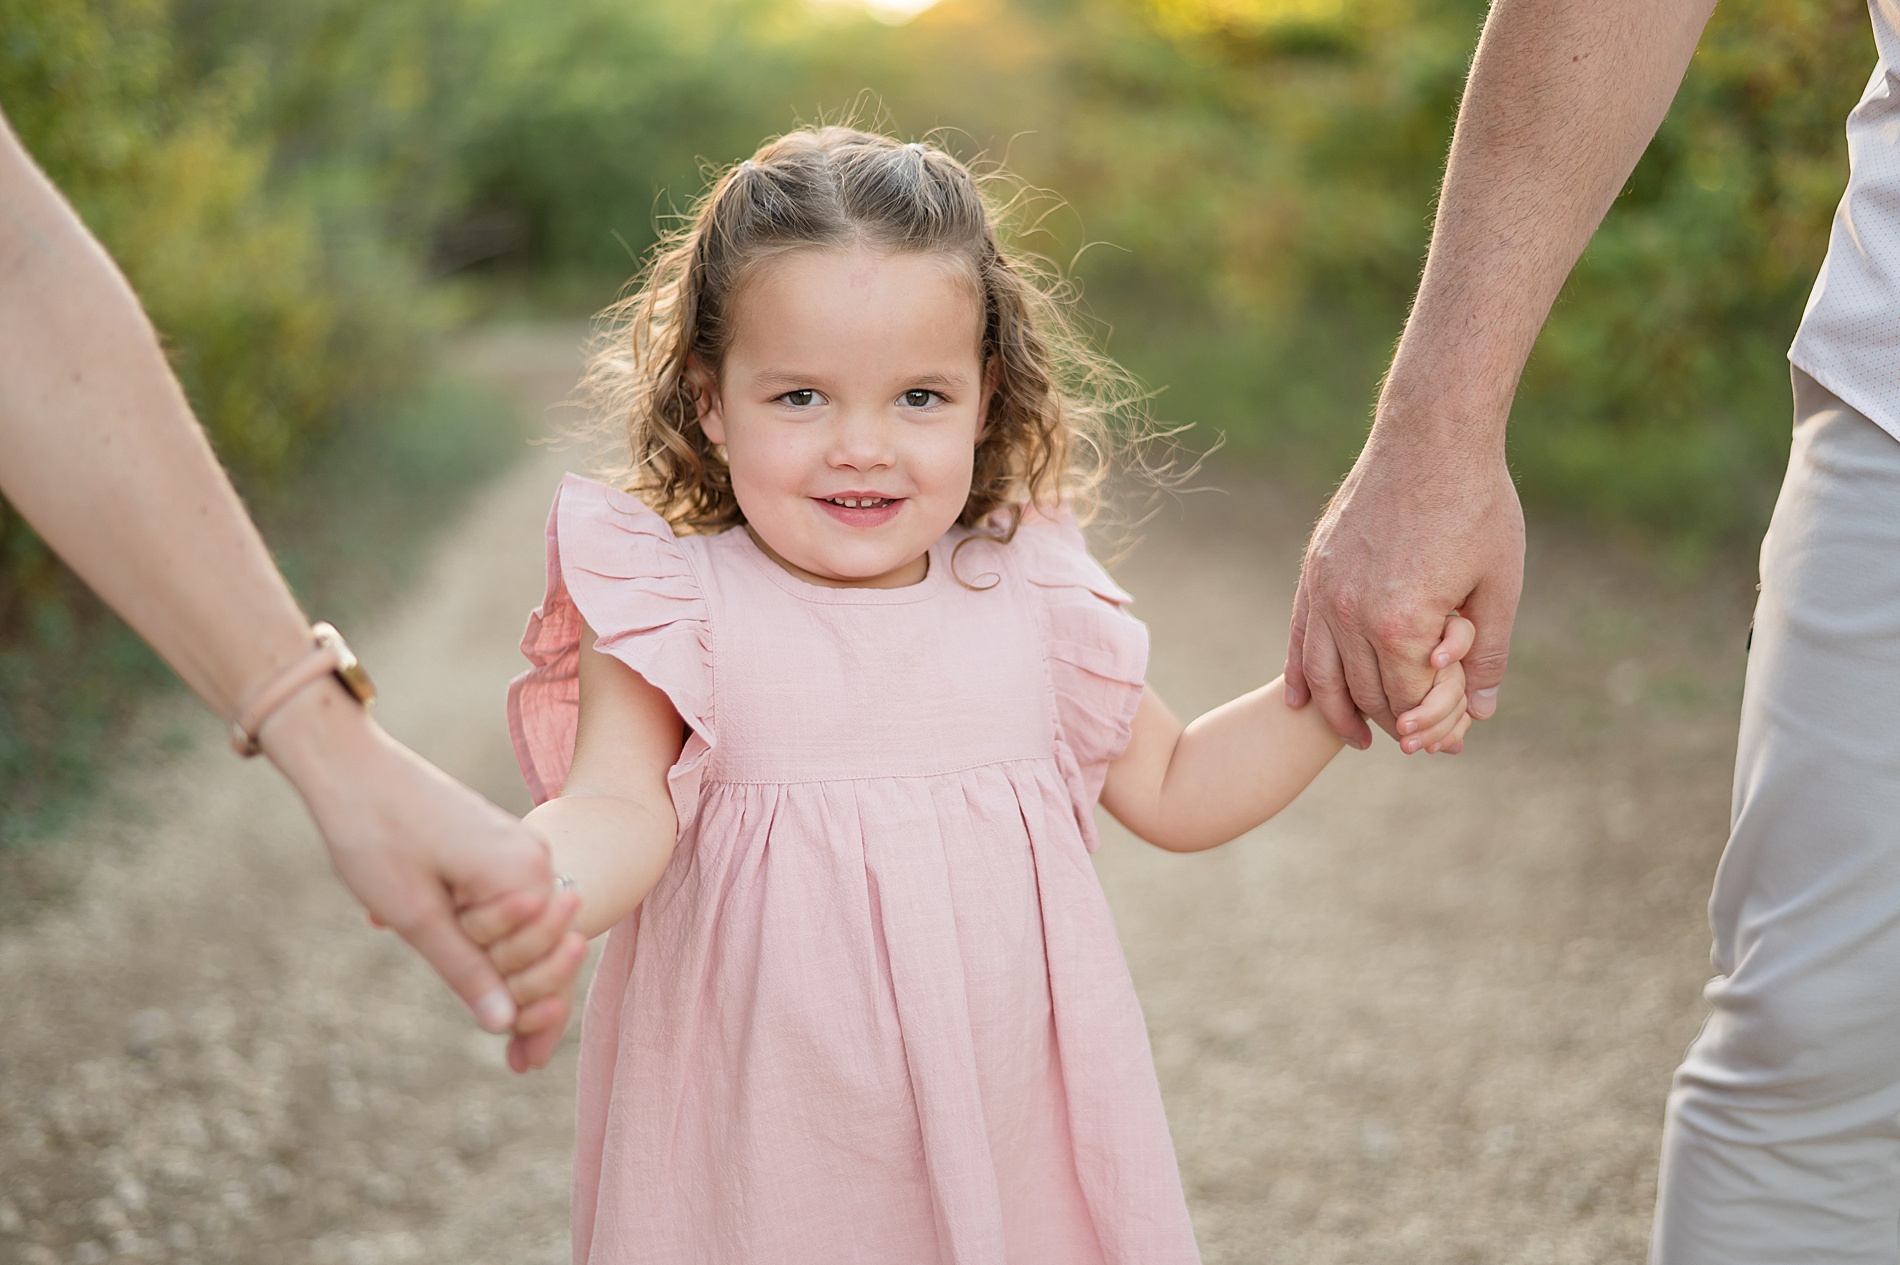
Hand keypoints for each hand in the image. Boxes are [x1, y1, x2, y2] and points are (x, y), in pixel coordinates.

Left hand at [263, 680, 583, 1046]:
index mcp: (524, 875)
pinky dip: (494, 946)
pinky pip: (512, 911)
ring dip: (507, 973)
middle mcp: (536, 860)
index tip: (513, 1056)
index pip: (548, 964)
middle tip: (514, 1054)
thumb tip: (503, 1024)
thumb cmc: (377, 836)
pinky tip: (480, 976)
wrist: (351, 769)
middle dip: (526, 997)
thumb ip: (466, 971)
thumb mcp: (417, 916)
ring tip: (505, 1031)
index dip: (531, 1016)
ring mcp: (520, 852)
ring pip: (530, 934)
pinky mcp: (499, 849)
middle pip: (548, 950)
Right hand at [1285, 420, 1523, 747]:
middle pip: (1367, 694)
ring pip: (1323, 675)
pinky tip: (1302, 700)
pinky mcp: (1315, 571)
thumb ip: (1487, 653)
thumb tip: (1480, 710)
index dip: (1432, 724)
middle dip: (1392, 722)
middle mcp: (1352, 614)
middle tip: (1412, 740)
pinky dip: (1301, 675)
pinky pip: (1299, 637)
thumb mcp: (1499, 584)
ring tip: (1357, 738)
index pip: (1410, 700)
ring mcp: (1326, 591)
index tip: (1447, 739)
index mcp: (1402, 624)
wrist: (1432, 435)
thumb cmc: (1477, 505)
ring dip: (1340, 713)